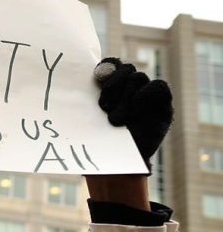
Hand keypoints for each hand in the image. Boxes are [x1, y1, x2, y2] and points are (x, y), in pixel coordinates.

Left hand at [93, 57, 172, 171]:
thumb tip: (69, 78)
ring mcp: (147, 96)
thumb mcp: (85, 120)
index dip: (105, 67)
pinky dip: (145, 95)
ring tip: (115, 121)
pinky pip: (158, 86)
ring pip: (138, 78)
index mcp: (110, 89)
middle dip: (112, 85)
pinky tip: (137, 109)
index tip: (95, 78)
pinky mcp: (163, 105)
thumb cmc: (96, 144)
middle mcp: (129, 89)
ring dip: (125, 99)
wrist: (115, 167)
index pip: (111, 64)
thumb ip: (83, 99)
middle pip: (125, 68)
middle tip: (103, 106)